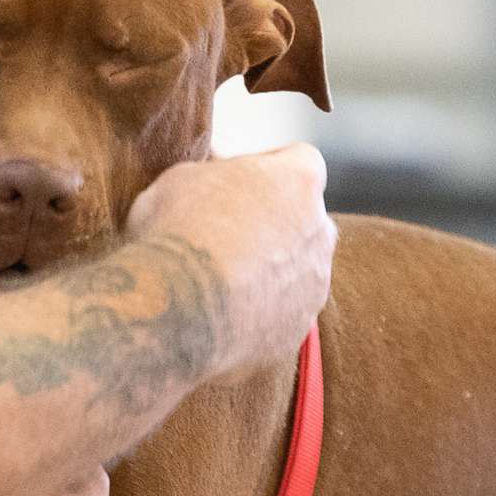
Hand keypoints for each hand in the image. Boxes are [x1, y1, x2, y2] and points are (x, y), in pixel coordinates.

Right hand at [125, 144, 333, 382]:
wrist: (176, 310)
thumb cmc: (175, 233)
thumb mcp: (178, 180)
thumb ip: (207, 178)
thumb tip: (203, 185)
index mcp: (298, 181)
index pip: (300, 160)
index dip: (267, 169)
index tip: (236, 184)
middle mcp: (320, 233)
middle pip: (304, 221)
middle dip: (272, 226)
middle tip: (224, 236)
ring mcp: (314, 289)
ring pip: (296, 275)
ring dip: (266, 276)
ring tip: (215, 286)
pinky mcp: (294, 334)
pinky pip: (277, 320)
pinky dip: (254, 319)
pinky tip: (214, 320)